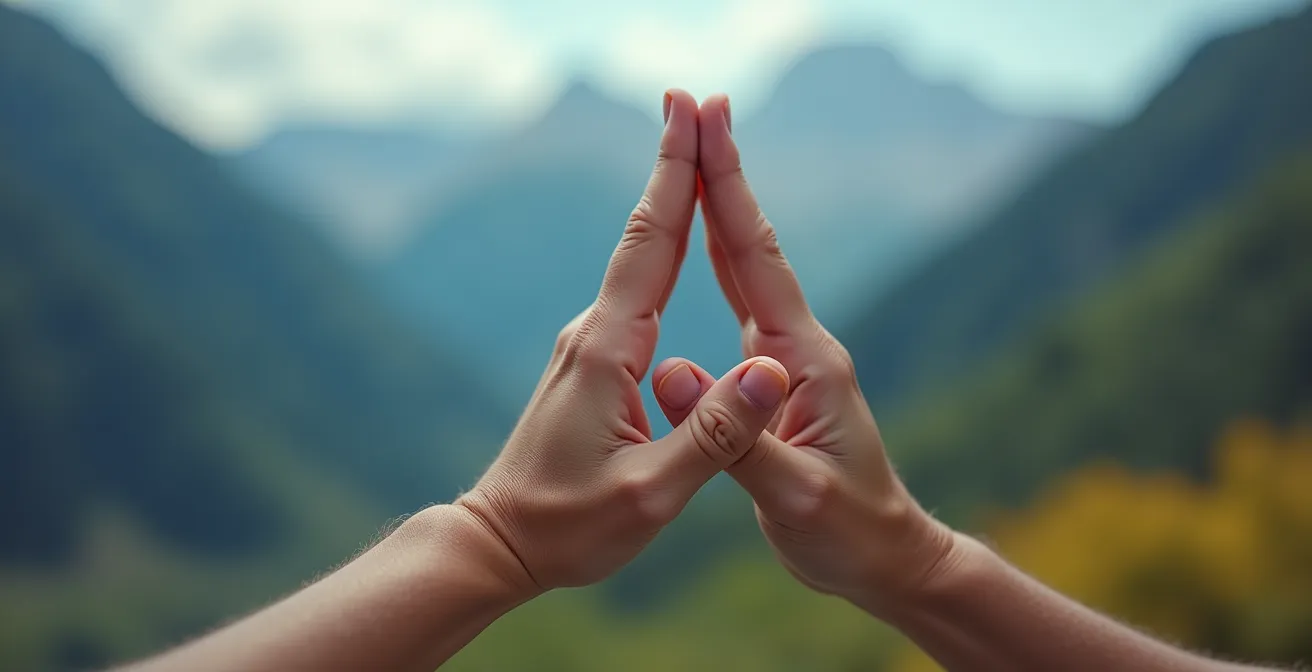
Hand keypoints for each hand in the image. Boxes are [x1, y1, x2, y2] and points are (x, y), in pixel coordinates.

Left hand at [455, 90, 789, 594]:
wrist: (500, 541)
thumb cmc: (571, 526)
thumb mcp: (651, 494)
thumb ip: (715, 432)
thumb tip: (771, 372)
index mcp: (609, 351)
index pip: (653, 247)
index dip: (677, 177)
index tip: (692, 114)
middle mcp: (593, 334)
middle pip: (645, 235)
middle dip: (675, 165)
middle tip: (697, 102)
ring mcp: (588, 346)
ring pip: (639, 260)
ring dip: (670, 200)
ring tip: (697, 147)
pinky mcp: (591, 363)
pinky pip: (635, 291)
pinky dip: (662, 248)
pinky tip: (676, 236)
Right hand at [653, 95, 956, 614]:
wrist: (882, 555)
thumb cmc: (844, 532)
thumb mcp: (789, 495)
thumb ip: (733, 434)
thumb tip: (667, 371)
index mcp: (804, 360)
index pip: (756, 261)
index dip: (728, 192)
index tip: (708, 127)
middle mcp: (801, 345)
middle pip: (751, 245)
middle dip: (722, 175)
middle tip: (697, 109)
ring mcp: (792, 358)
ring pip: (746, 268)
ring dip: (720, 209)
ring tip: (696, 154)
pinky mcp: (780, 377)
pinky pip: (742, 303)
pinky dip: (719, 261)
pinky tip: (705, 243)